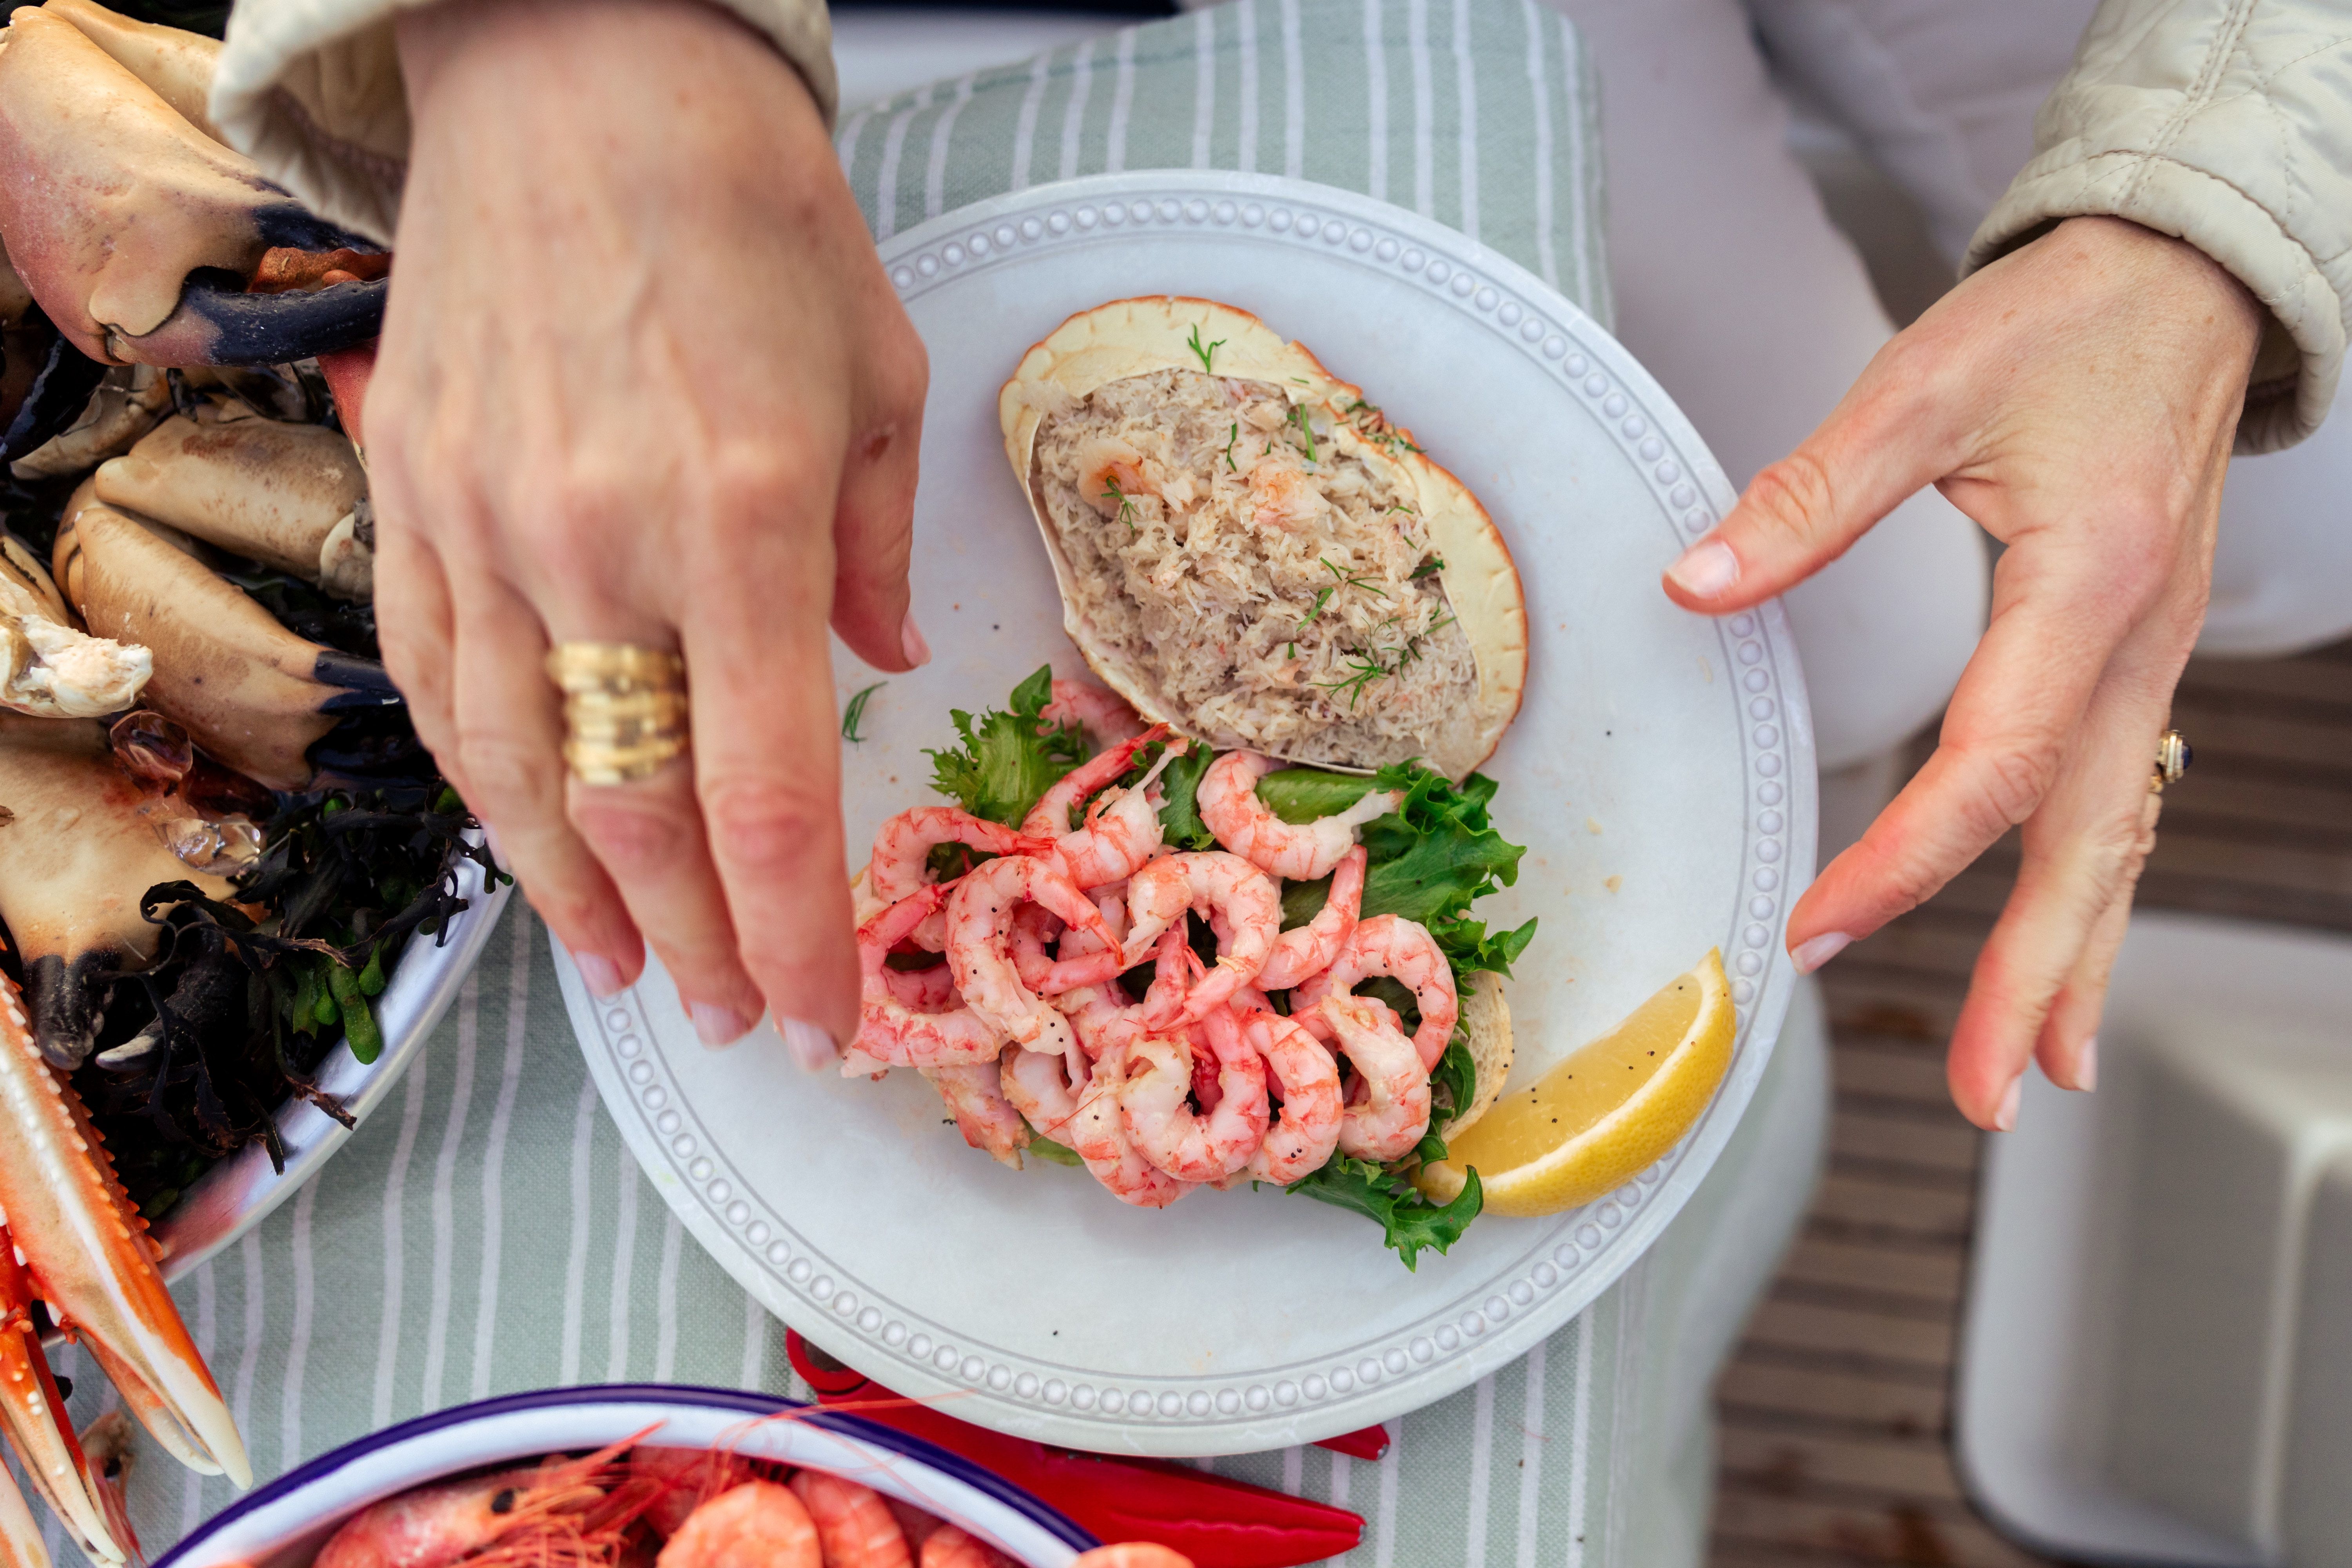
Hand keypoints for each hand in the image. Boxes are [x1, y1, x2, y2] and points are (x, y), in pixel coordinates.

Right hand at [371, 0, 927, 1055]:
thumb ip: (880, 543)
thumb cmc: (756, 215)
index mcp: (744, 517)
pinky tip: (532, 849)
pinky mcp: (419, 496)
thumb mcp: (879, 372)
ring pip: (525, 772)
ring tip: (629, 974)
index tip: (819, 1014)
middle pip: (640, 810)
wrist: (585, 78)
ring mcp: (490, 526)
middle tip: (730, 1014)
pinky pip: (441, 683)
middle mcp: (602, 544)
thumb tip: (880, 659)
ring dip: (580, 897)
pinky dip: (488, 788)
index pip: (765, 789)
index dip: (794, 926)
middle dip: (696, 939)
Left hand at [1662, 217, 2262, 1129]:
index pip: (1993, 761)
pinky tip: (2068, 947)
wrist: (2186, 278)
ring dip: (2075, 957)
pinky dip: (2094, 885)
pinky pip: (2125, 796)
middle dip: (2032, 976)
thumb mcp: (1930, 381)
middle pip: (2087, 842)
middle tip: (1982, 1096)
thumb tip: (1695, 581)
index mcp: (2090, 585)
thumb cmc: (2067, 323)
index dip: (1904, 858)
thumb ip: (1811, 490)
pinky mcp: (2142, 658)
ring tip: (2033, 1072)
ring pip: (2120, 837)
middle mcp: (2141, 645)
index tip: (1817, 926)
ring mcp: (2156, 660)